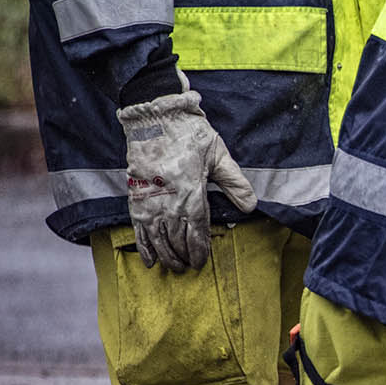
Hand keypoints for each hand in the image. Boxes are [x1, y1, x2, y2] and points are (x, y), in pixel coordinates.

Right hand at [116, 89, 257, 272]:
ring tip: (173, 267)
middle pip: (176, 239)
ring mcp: (149, 200)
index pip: (196, 231)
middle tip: (188, 268)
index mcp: (191, 192)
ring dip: (166, 256)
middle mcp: (169, 201)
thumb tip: (251, 207)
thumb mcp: (219, 155)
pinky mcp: (134, 196)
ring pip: (157, 238)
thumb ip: (235, 183)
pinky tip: (149, 260)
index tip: (201, 262)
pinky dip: (143, 246)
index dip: (199, 250)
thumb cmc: (189, 134)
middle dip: (183, 257)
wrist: (154, 116)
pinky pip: (138, 228)